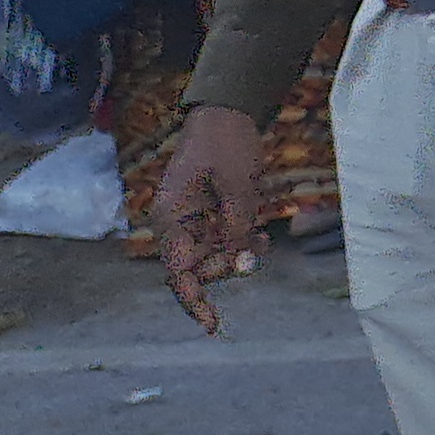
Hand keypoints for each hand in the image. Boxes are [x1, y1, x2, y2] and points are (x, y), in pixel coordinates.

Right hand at [155, 105, 267, 333]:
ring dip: (235, 255)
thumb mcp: (238, 186)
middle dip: (225, 267)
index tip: (212, 325)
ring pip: (210, 255)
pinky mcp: (204, 212)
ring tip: (263, 244)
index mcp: (171, 219)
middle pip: (196, 267)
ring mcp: (188, 218)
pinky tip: (260, 239)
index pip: (179, 272)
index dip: (194, 301)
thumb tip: (244, 263)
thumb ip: (239, 226)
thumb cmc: (226, 143)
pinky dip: (238, 242)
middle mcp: (174, 224)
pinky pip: (218, 239)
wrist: (227, 110)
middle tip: (256, 252)